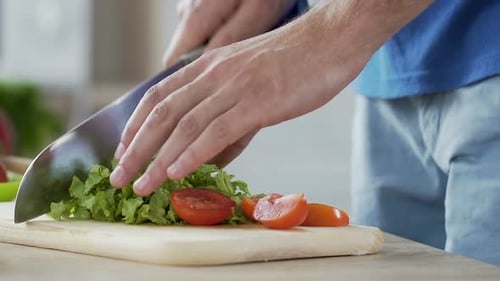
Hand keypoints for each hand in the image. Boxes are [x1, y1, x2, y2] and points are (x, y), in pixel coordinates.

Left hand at [110, 1, 433, 195]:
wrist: (332, 39)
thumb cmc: (296, 60)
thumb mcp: (251, 78)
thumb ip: (229, 113)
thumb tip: (213, 151)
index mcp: (210, 65)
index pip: (159, 95)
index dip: (136, 124)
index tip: (123, 150)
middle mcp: (214, 74)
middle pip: (162, 113)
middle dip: (135, 148)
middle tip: (118, 176)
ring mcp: (235, 86)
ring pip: (184, 125)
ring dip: (157, 159)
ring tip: (139, 184)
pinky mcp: (258, 102)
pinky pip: (217, 131)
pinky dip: (191, 154)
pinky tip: (176, 172)